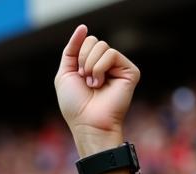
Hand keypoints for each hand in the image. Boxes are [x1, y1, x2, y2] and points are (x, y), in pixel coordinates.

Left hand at [54, 24, 138, 154]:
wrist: (88, 123)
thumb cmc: (75, 106)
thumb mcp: (65, 74)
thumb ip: (71, 50)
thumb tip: (83, 27)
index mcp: (93, 64)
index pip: (86, 41)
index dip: (78, 55)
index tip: (78, 74)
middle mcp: (107, 65)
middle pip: (94, 41)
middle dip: (84, 60)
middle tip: (85, 80)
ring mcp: (119, 68)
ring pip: (102, 46)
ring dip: (91, 66)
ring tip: (93, 84)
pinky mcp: (129, 72)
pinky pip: (112, 54)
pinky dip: (100, 68)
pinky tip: (101, 83)